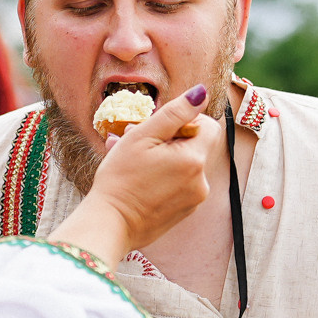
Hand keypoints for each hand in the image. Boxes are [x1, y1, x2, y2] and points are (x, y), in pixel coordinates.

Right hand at [50, 85, 220, 267]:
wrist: (110, 224)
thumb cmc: (121, 178)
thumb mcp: (143, 137)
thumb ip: (175, 113)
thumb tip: (201, 93)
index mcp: (194, 159)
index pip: (207, 126)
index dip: (184, 121)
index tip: (159, 129)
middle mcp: (201, 181)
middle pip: (194, 146)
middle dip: (168, 140)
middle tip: (137, 142)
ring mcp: (194, 199)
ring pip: (184, 165)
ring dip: (163, 157)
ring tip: (132, 160)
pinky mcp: (183, 212)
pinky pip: (179, 185)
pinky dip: (163, 177)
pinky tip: (138, 178)